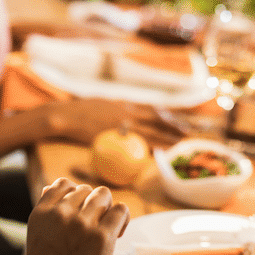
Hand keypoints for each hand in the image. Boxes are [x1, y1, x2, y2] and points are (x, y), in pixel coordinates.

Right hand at [24, 178, 128, 254]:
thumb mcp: (38, 236)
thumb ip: (46, 211)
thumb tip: (51, 186)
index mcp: (41, 212)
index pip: (63, 184)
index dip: (75, 194)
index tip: (80, 210)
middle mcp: (60, 213)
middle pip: (86, 189)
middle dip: (92, 204)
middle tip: (94, 224)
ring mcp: (81, 223)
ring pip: (103, 194)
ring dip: (107, 207)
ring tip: (106, 226)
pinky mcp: (102, 236)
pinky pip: (120, 209)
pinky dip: (122, 217)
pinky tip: (118, 230)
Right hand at [43, 98, 186, 147]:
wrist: (66, 116)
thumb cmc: (78, 111)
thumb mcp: (100, 104)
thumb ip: (115, 109)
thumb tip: (124, 116)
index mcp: (123, 103)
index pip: (150, 109)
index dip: (166, 115)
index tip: (177, 120)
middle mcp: (126, 111)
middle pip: (156, 118)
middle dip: (173, 125)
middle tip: (187, 132)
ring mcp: (122, 123)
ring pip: (151, 131)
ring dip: (167, 137)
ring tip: (180, 142)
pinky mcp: (116, 135)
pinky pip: (138, 142)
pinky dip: (151, 146)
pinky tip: (160, 151)